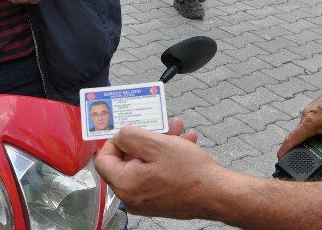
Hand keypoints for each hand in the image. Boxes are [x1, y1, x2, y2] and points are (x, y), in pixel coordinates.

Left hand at [96, 117, 221, 218]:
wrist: (217, 195)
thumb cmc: (189, 173)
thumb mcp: (156, 144)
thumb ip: (130, 136)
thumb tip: (119, 135)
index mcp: (125, 184)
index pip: (104, 160)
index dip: (113, 140)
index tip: (126, 128)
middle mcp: (132, 196)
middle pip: (127, 160)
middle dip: (144, 137)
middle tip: (156, 123)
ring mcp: (147, 199)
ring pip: (146, 163)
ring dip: (160, 143)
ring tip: (177, 128)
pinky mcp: (161, 198)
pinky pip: (157, 172)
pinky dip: (168, 156)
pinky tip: (185, 141)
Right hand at [276, 82, 321, 158]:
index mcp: (310, 121)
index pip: (292, 139)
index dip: (284, 150)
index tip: (279, 158)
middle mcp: (307, 113)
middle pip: (298, 134)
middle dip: (301, 146)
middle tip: (307, 159)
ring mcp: (311, 107)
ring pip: (307, 126)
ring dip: (312, 136)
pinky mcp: (317, 105)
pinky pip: (312, 119)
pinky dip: (316, 128)